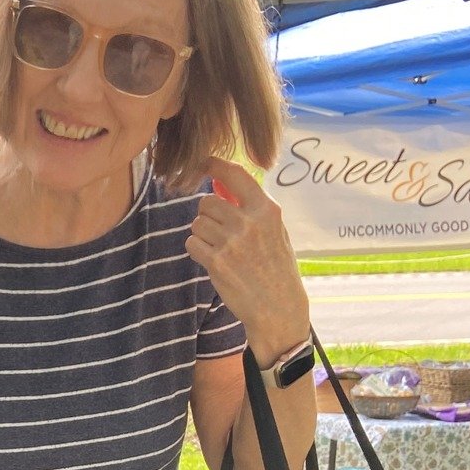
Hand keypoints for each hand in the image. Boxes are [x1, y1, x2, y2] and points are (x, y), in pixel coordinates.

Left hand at [186, 157, 309, 366]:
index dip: (215, 164)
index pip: (235, 174)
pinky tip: (213, 260)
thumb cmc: (276, 267)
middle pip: (207, 202)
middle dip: (207, 215)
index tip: (203, 162)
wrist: (278, 307)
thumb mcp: (275, 231)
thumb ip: (251, 208)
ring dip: (202, 234)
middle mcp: (249, 222)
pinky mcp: (217, 262)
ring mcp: (232, 242)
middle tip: (219, 232)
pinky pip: (191, 243)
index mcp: (267, 209)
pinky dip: (197, 250)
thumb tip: (220, 183)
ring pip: (197, 223)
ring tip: (221, 249)